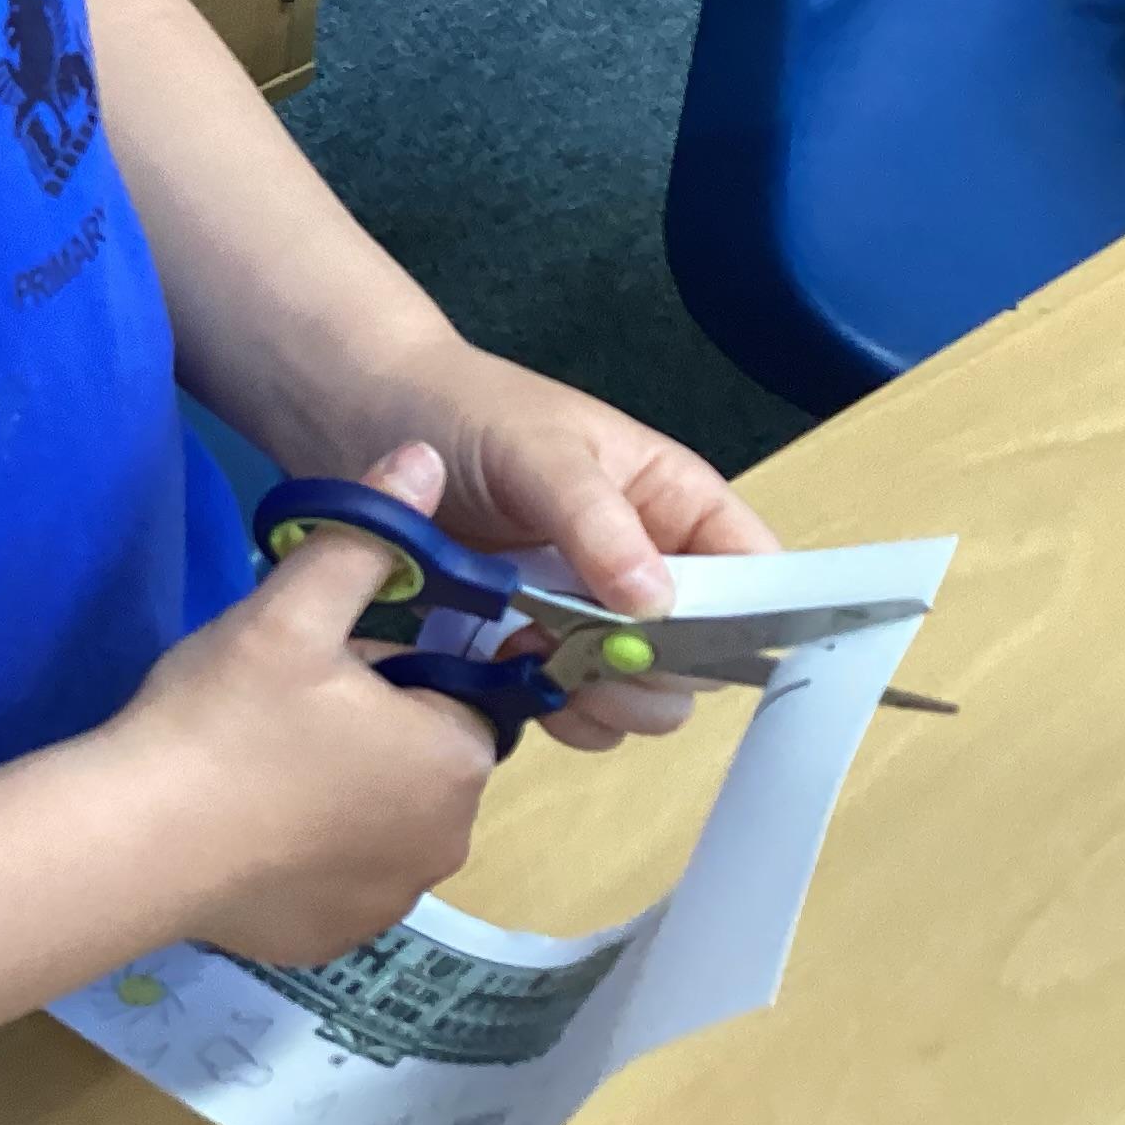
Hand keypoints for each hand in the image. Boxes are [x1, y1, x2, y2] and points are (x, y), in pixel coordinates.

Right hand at [111, 441, 500, 967]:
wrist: (132, 844)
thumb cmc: (225, 717)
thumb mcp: (292, 611)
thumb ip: (368, 539)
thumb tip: (426, 456)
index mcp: (454, 759)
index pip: (456, 698)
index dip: (393, 673)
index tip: (326, 663)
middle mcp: (445, 843)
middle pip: (421, 763)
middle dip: (371, 734)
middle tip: (283, 707)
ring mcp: (388, 902)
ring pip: (381, 823)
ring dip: (341, 796)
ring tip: (257, 765)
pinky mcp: (333, 941)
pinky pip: (339, 879)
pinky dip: (306, 855)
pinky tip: (246, 827)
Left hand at [343, 341, 780, 752]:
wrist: (368, 421)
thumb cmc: (468, 414)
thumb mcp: (540, 451)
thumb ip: (597, 521)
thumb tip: (655, 601)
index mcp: (676, 504)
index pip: (756, 575)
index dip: (747, 621)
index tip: (694, 648)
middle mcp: (647, 567)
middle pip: (701, 658)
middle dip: (658, 673)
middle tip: (596, 660)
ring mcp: (592, 616)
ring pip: (641, 696)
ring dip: (603, 700)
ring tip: (540, 658)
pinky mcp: (535, 649)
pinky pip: (575, 709)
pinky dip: (552, 710)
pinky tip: (509, 671)